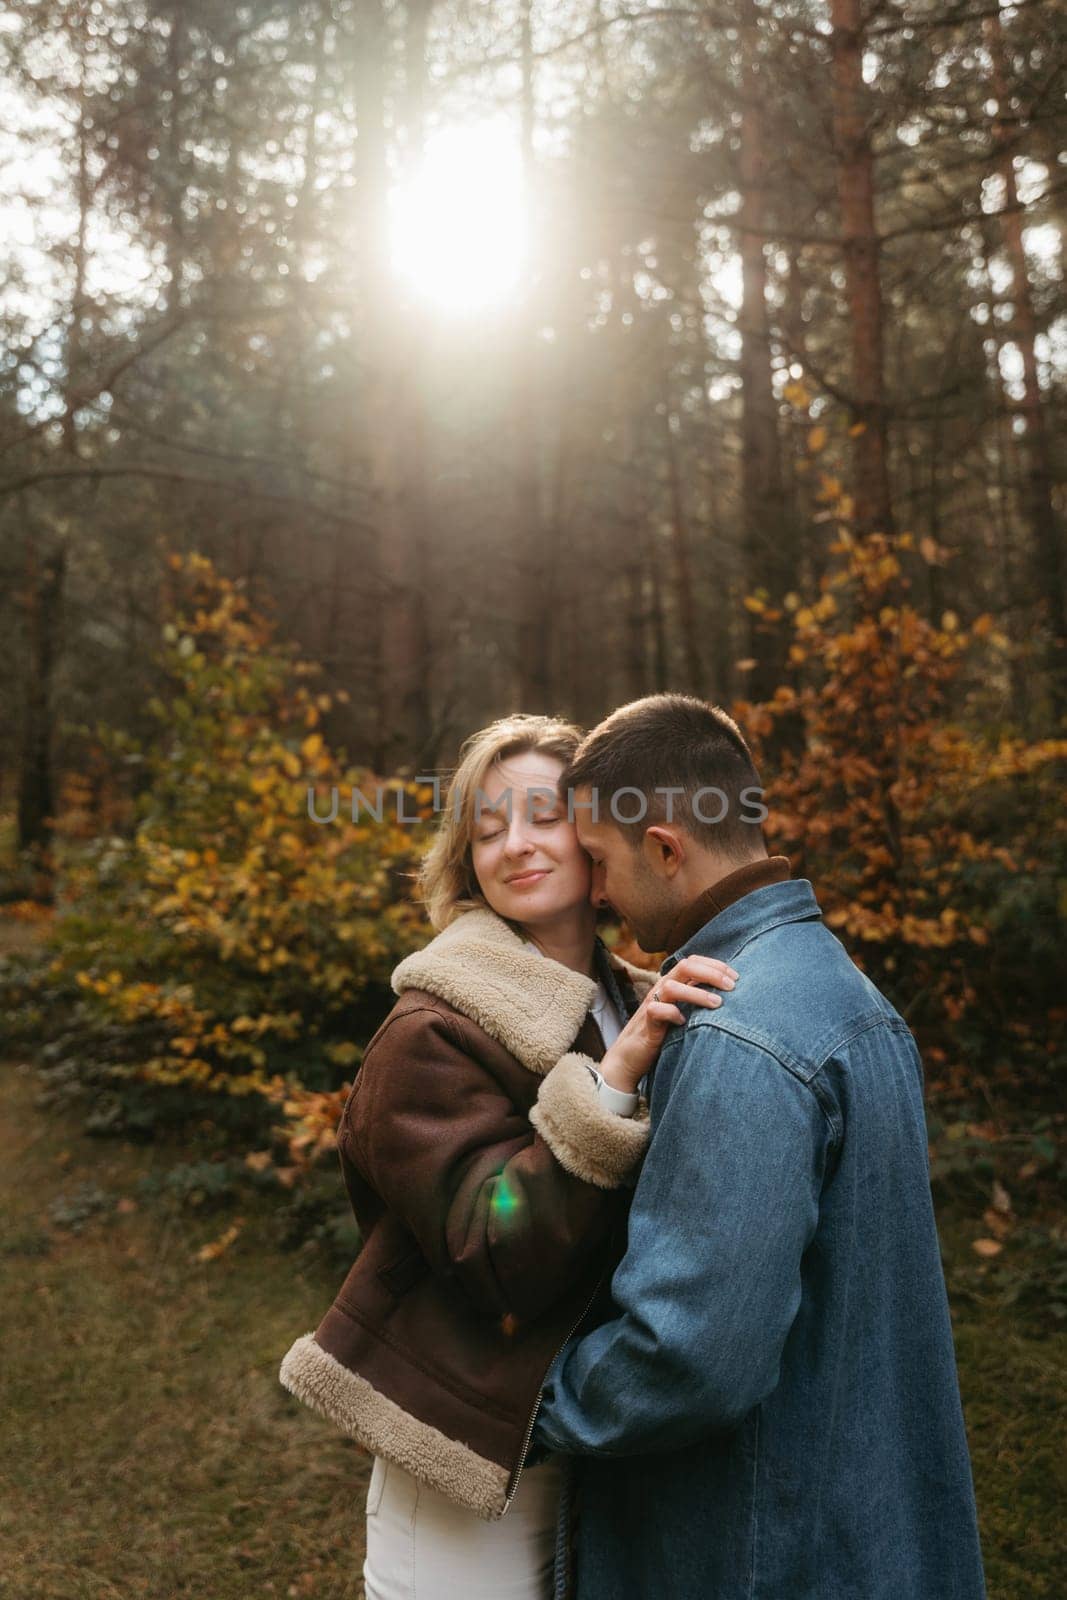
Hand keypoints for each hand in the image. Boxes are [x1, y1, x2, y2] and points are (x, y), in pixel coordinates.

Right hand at [598, 956, 738, 1094]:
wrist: (630, 1057)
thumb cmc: (662, 1034)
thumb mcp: (683, 1012)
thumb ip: (697, 1001)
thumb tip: (728, 997)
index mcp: (672, 983)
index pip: (693, 961)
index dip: (715, 965)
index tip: (736, 977)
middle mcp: (662, 988)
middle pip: (685, 966)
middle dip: (711, 973)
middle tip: (732, 987)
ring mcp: (652, 1003)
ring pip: (672, 986)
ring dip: (697, 993)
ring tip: (717, 1004)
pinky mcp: (646, 1022)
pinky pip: (656, 1010)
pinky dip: (672, 1013)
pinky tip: (684, 1022)